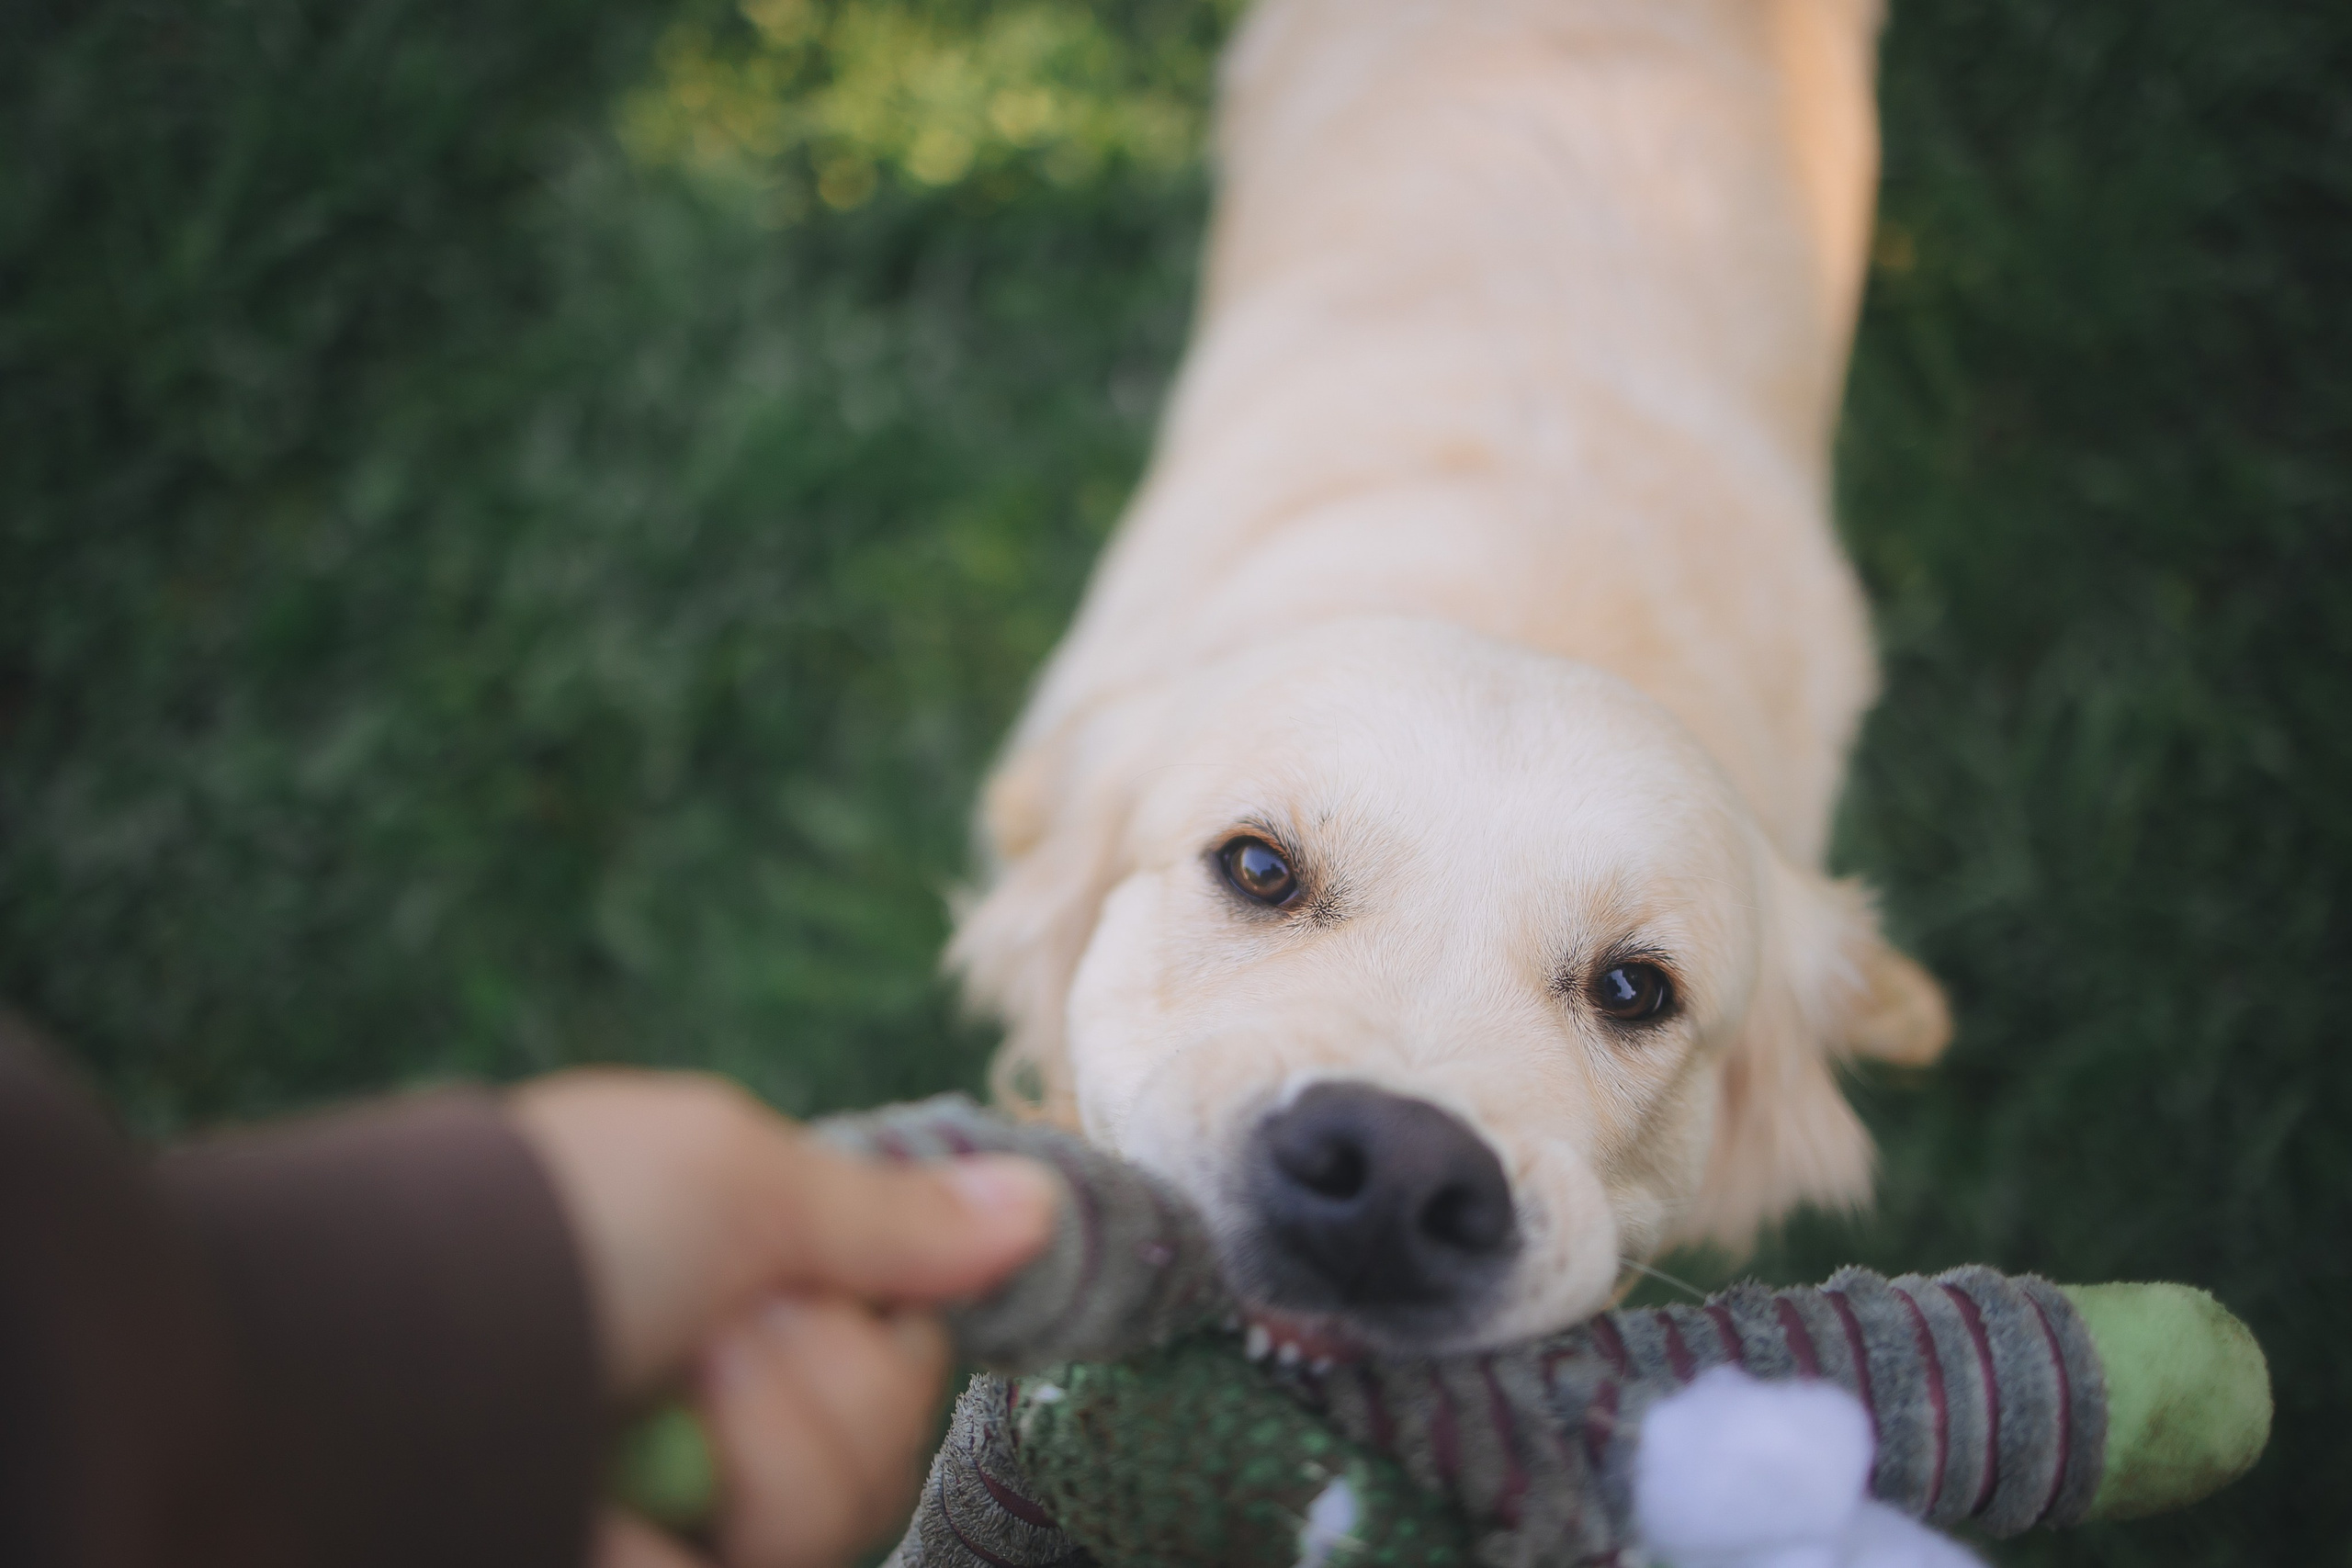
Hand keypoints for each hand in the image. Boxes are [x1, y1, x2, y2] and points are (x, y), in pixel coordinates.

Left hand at [509, 1070, 1055, 1567]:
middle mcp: (716, 1397)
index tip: (825, 1296)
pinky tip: (617, 1503)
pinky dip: (700, 1539)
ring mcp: (677, 1499)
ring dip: (765, 1455)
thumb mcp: (738, 1180)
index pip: (900, 1345)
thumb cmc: (554, 1229)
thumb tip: (1038, 1206)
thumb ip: (892, 1219)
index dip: (890, 1334)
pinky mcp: (651, 1567)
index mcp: (739, 1286)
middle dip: (822, 1385)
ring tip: (650, 1412)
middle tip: (710, 1341)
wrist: (368, 1366)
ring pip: (835, 1518)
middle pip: (885, 1437)